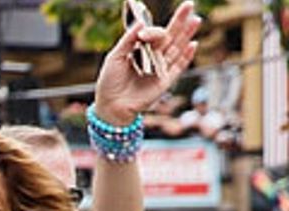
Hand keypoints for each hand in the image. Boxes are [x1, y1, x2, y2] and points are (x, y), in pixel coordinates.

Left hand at [93, 0, 198, 123]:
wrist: (111, 105)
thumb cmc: (110, 81)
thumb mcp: (115, 57)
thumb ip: (128, 40)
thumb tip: (141, 22)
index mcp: (141, 49)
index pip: (153, 34)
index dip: (152, 31)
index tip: (143, 34)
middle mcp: (153, 56)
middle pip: (170, 35)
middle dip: (180, 21)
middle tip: (189, 4)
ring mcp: (161, 67)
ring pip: (177, 47)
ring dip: (187, 34)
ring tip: (196, 20)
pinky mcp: (166, 80)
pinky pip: (179, 66)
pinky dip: (186, 55)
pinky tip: (193, 43)